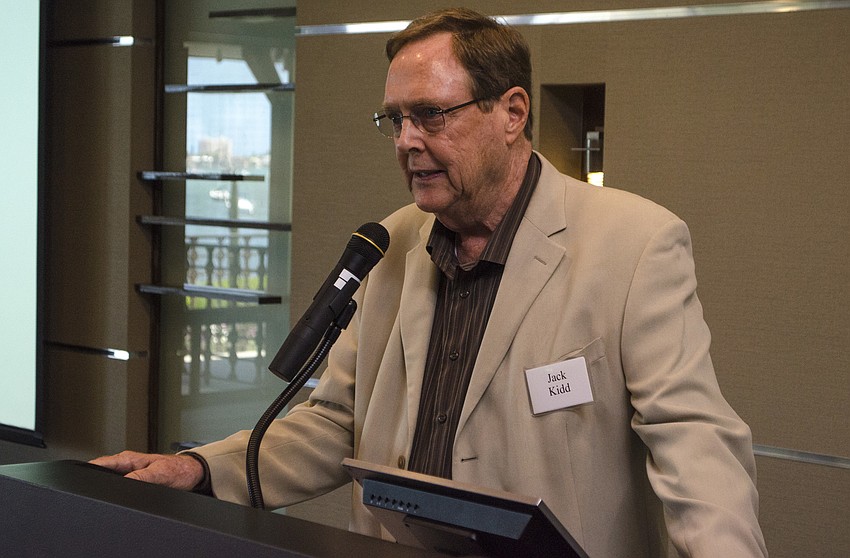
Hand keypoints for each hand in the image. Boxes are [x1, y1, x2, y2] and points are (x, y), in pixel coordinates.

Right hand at [89, 450, 203, 490]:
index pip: (100, 463)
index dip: (87, 470)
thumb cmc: (178, 470)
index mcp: (129, 459)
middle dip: (93, 481)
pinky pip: (119, 486)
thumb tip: (123, 483)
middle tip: (89, 492)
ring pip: (110, 480)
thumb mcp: (159, 474)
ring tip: (101, 496)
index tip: (79, 479)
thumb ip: (141, 478)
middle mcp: (127, 465)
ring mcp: (130, 473)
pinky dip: (115, 491)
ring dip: (105, 487)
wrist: (191, 474)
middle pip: (102, 473)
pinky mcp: (135, 480)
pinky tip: (115, 498)